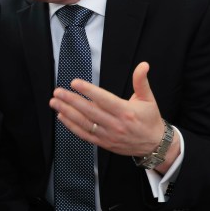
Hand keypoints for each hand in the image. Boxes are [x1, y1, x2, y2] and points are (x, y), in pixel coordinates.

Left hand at [49, 62, 167, 157]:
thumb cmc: (150, 120)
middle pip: (90, 111)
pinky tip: (62, 116)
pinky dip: (71, 126)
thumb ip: (141, 81)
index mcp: (126, 112)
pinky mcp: (104, 143)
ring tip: (55, 102)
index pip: (104, 100)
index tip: (75, 83)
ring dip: (67, 112)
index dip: (88, 91)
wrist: (154, 145)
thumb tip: (143, 65)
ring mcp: (108, 135)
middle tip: (58, 92)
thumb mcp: (148, 98)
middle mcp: (116, 124)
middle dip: (71, 100)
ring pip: (84, 123)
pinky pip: (84, 134)